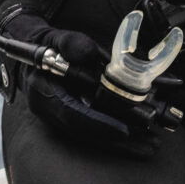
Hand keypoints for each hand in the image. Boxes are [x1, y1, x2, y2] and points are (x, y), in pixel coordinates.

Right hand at [0, 5, 169, 155]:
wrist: (33, 54)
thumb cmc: (48, 46)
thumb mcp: (57, 39)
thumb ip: (71, 43)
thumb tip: (88, 54)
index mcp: (42, 91)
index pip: (71, 114)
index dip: (98, 124)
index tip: (124, 130)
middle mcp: (48, 111)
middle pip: (85, 133)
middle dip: (118, 141)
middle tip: (149, 144)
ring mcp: (58, 119)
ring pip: (91, 137)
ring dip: (121, 144)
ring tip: (151, 145)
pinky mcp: (69, 121)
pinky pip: (93, 132)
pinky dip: (115, 136)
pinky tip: (140, 138)